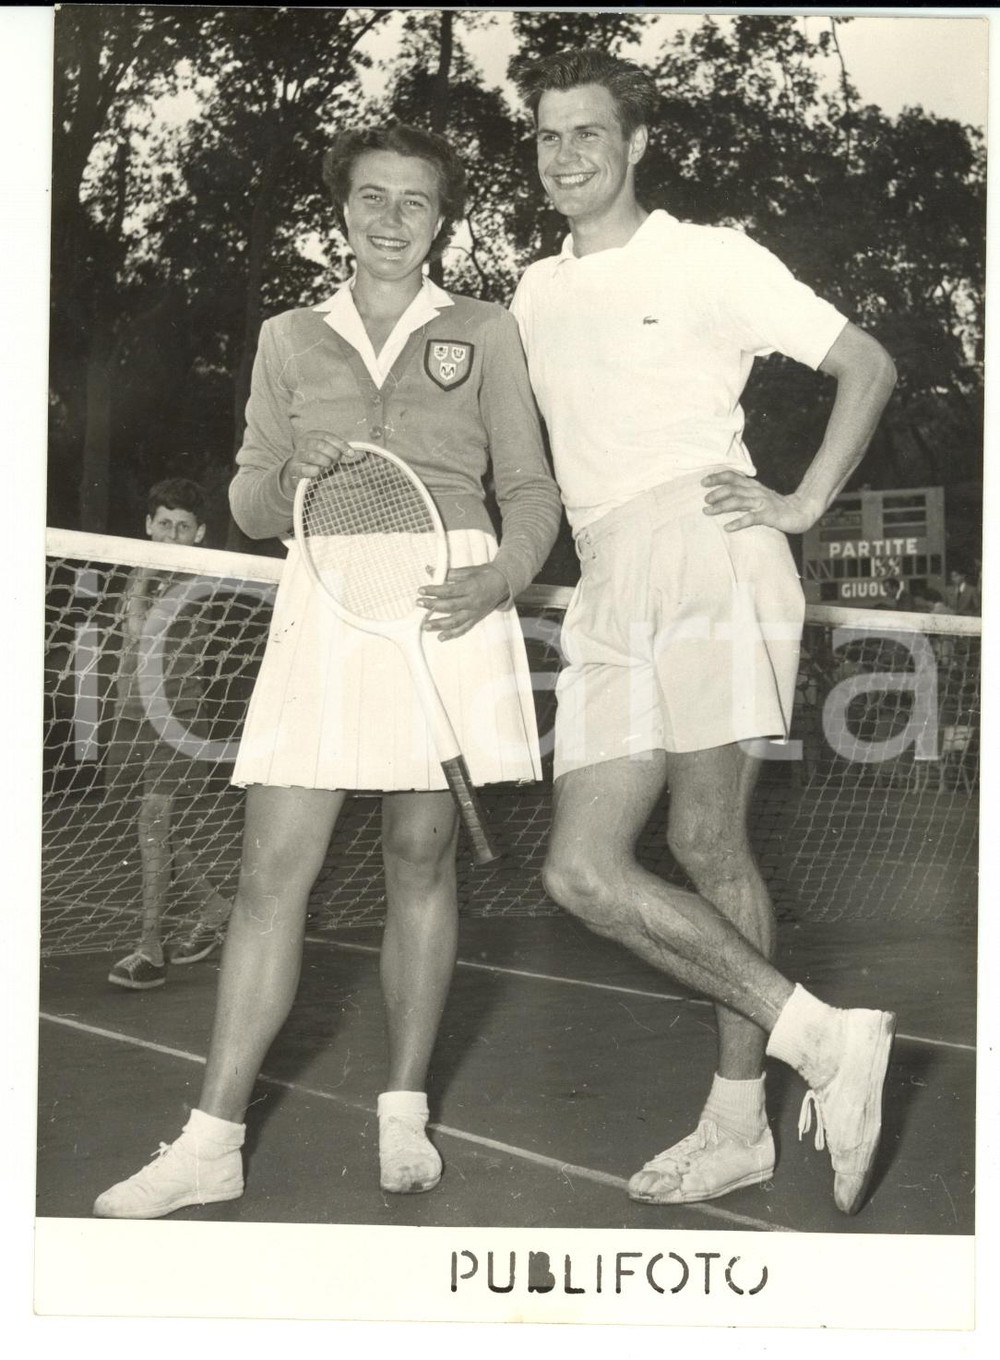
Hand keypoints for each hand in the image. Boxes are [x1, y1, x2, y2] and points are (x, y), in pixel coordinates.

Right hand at [286, 430, 360, 486]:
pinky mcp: (293, 469)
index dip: (341, 444)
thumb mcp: (326, 451)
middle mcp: (302, 443)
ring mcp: (297, 456)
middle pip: (320, 445)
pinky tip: (318, 471)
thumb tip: (351, 453)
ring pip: (313, 456)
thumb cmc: (316, 460)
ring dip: (324, 462)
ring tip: (327, 466)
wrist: (296, 472)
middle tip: (336, 461)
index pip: (327, 436)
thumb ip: (336, 448)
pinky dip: (314, 471)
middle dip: (333, 454)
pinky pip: (304, 469)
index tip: (351, 454)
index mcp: (311, 435)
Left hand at [418, 564, 509, 640]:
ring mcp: (474, 612)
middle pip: (450, 606)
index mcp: (471, 587)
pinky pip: (464, 628)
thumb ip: (449, 573)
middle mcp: (473, 602)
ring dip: (439, 624)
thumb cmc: (485, 574)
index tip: (421, 590)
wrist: (504, 583)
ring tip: (425, 626)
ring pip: (455, 621)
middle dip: (432, 606)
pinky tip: (441, 637)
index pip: (449, 591)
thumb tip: (429, 570)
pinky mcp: (476, 619)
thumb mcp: (468, 570)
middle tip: (419, 604)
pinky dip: (452, 634)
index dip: (434, 590)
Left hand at [701, 471, 819, 533]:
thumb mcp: (759, 495)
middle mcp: (756, 492)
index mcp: (753, 486)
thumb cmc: (776, 506)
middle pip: (733, 488)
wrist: (801, 512)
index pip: (733, 476)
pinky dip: (738, 522)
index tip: (703, 482)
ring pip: (739, 501)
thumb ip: (744, 493)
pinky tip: (727, 527)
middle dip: (717, 493)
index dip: (717, 477)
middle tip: (705, 500)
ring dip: (721, 506)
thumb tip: (723, 494)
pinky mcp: (769, 515)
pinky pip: (751, 518)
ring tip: (708, 511)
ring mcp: (763, 503)